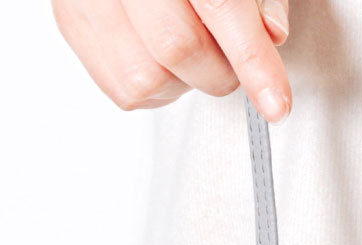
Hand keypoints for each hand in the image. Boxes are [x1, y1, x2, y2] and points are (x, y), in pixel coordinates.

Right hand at [53, 0, 291, 122]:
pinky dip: (159, 86)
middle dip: (220, 70)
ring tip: (188, 43)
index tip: (276, 103)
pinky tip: (160, 53)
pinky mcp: (71, 22)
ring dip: (186, 79)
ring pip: (148, 76)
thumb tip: (273, 32)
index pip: (219, 5)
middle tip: (229, 56)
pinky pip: (126, 90)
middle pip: (178, 46)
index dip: (253, 59)